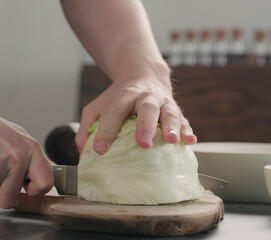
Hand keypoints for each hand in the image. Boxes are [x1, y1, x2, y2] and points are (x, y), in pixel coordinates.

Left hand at [76, 76, 196, 154]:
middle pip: (147, 109)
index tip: (99, 150)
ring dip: (171, 126)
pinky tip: (189, 141)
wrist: (144, 75)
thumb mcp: (98, 106)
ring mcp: (163, 103)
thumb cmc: (119, 98)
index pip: (114, 112)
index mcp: (124, 96)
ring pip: (170, 113)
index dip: (106, 131)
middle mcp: (146, 97)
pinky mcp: (176, 111)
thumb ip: (87, 126)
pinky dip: (187, 130)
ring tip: (171, 140)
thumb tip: (81, 152)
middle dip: (146, 126)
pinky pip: (184, 120)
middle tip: (143, 143)